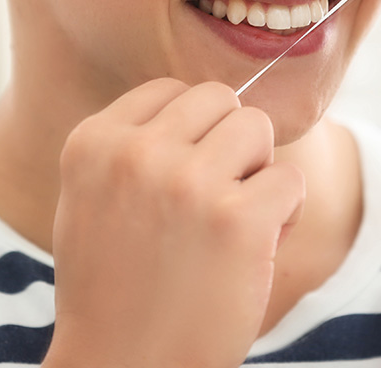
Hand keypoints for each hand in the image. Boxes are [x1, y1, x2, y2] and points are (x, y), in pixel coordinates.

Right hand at [43, 78, 305, 367]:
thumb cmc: (113, 290)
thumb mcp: (90, 200)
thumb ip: (130, 147)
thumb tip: (199, 105)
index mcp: (92, 142)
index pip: (169, 90)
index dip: (191, 132)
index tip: (182, 180)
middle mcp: (136, 153)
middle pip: (219, 99)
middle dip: (228, 143)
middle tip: (216, 199)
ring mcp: (187, 183)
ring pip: (258, 127)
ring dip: (258, 171)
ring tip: (235, 222)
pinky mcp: (238, 221)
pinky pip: (290, 181)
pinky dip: (285, 215)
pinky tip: (256, 251)